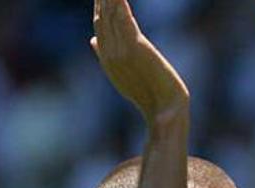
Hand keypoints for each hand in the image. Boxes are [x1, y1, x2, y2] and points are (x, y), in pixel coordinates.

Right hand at [91, 0, 188, 122]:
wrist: (162, 109)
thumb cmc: (146, 94)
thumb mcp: (120, 74)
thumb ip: (105, 54)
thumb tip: (92, 40)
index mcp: (106, 57)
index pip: (99, 24)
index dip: (99, 5)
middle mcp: (110, 53)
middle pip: (101, 17)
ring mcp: (121, 51)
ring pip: (110, 16)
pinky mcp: (135, 48)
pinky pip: (124, 20)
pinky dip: (120, 5)